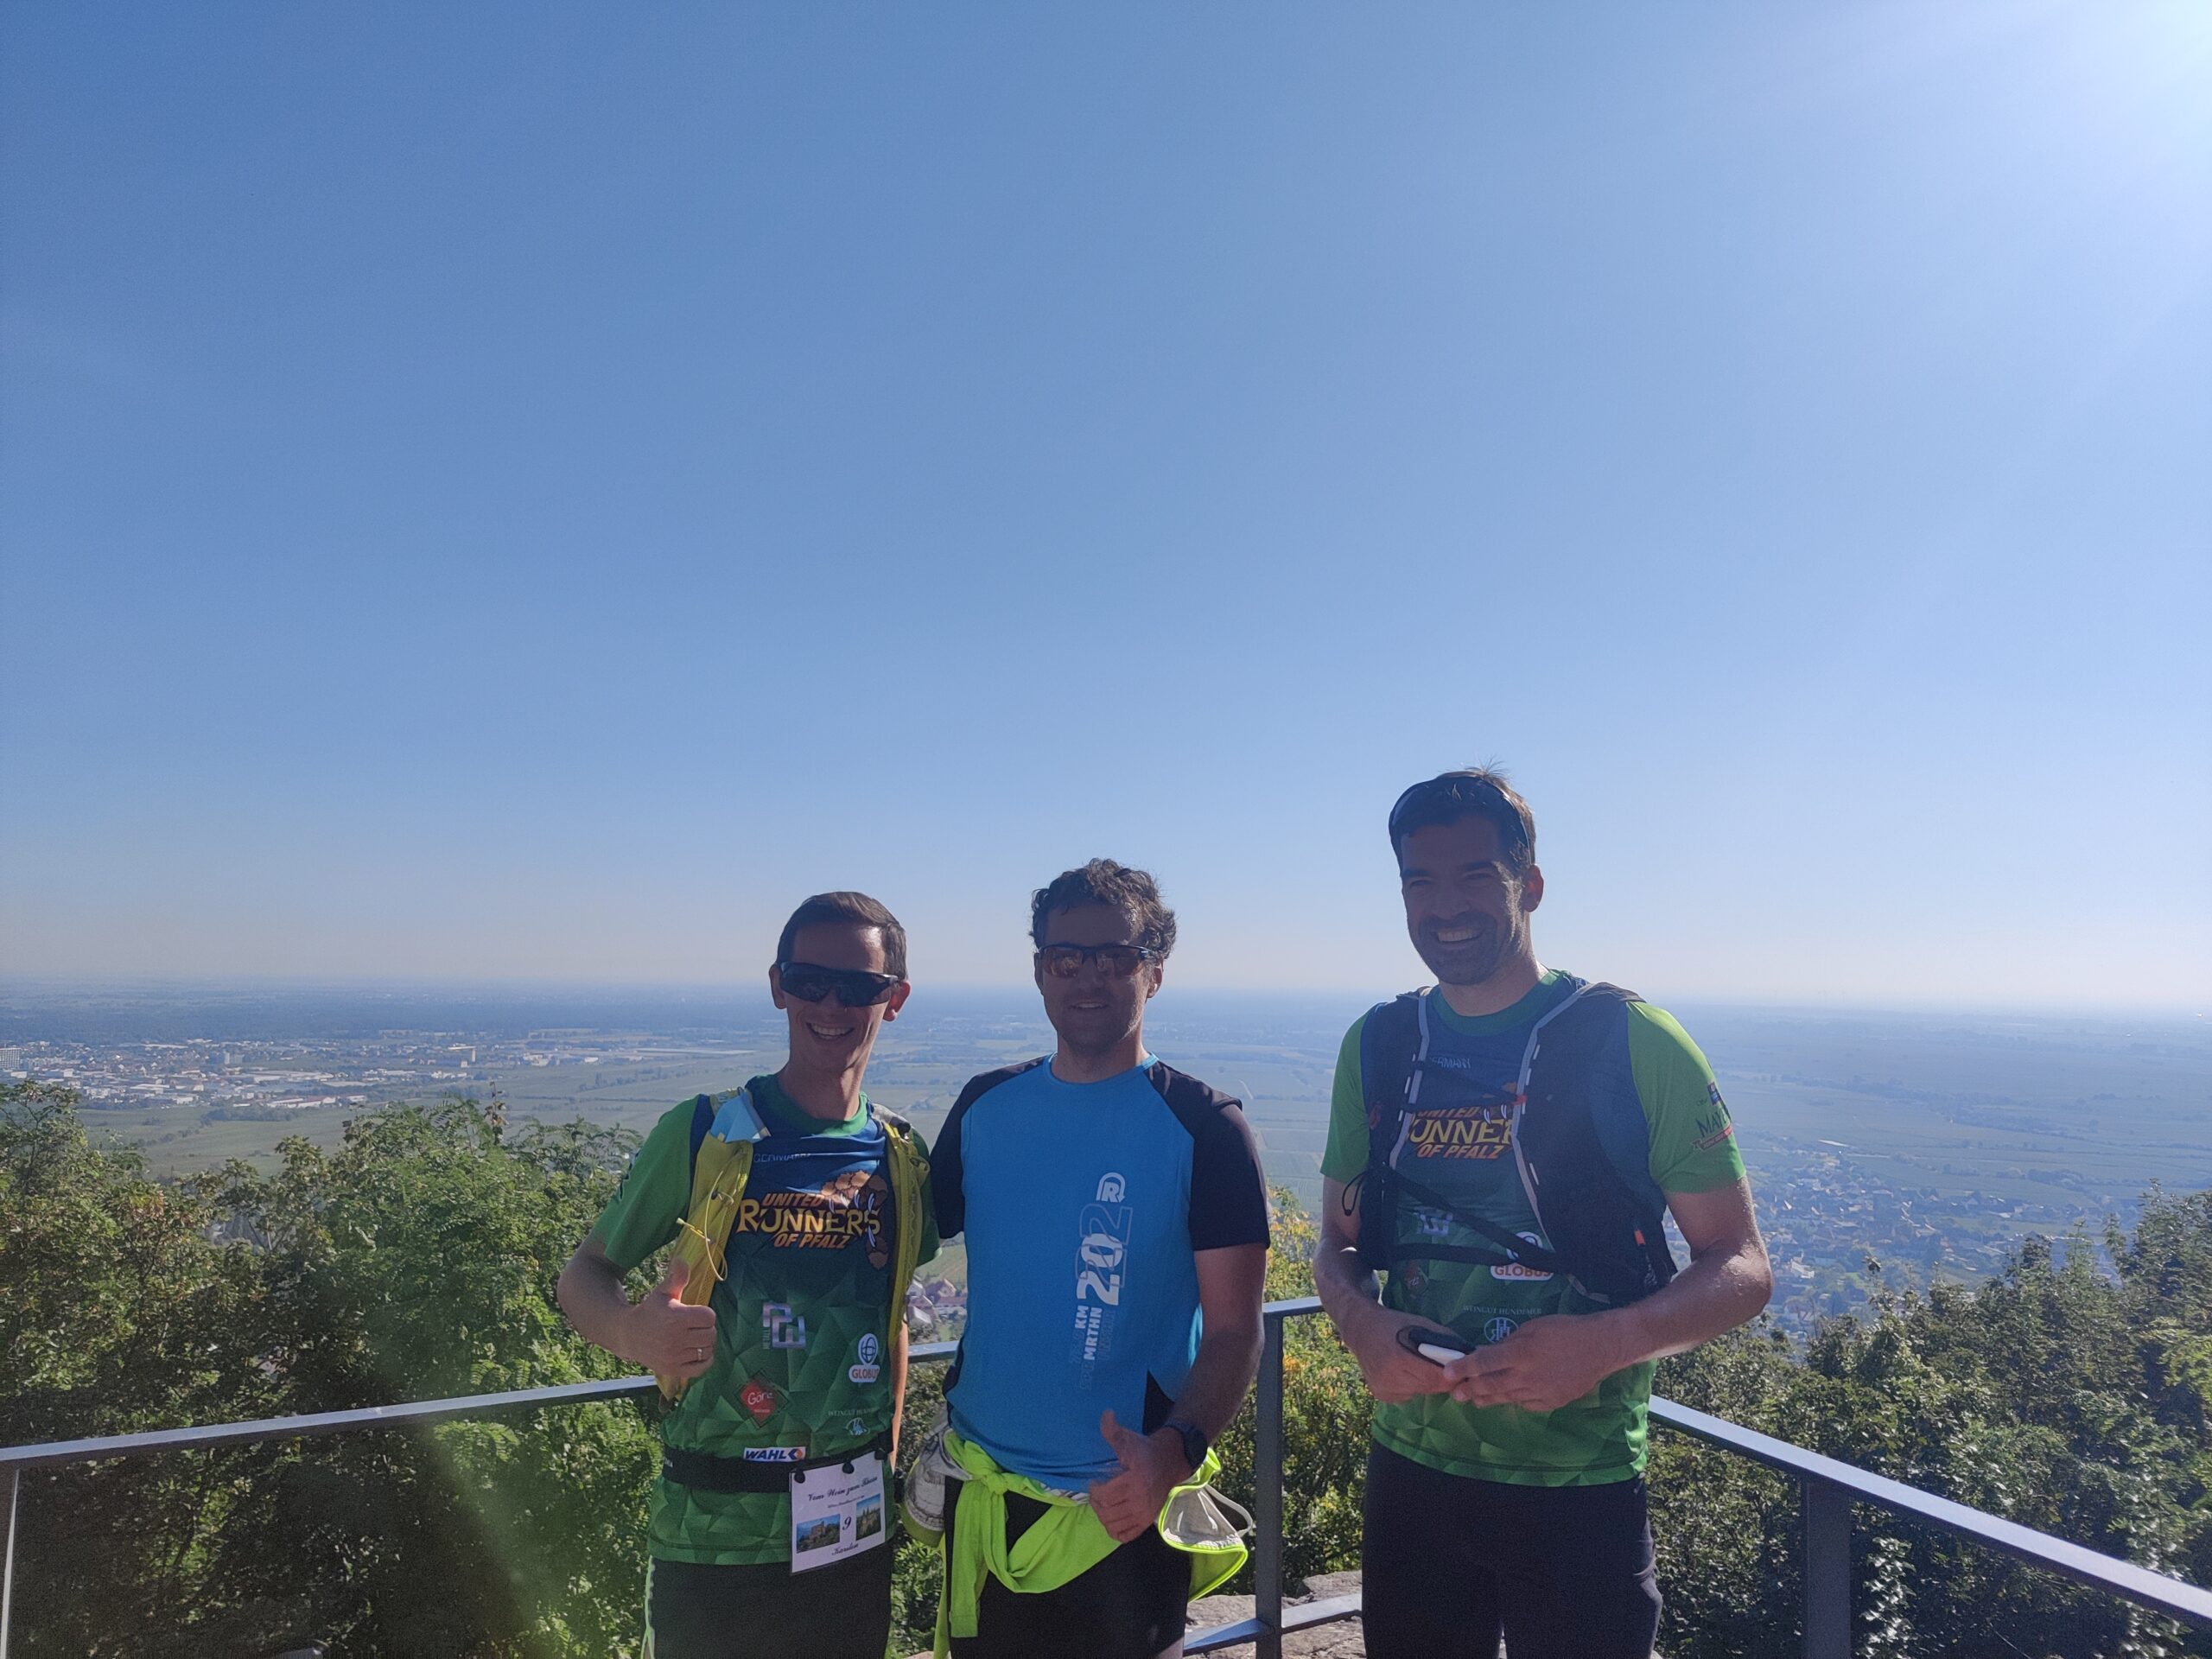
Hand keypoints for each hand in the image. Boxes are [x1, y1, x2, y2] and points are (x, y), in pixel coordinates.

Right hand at [626, 1258, 717, 1377]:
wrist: (629, 1334)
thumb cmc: (650, 1310)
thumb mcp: (663, 1292)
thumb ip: (676, 1277)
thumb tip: (682, 1259)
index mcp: (676, 1317)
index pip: (709, 1317)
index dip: (705, 1314)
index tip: (695, 1313)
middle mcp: (675, 1339)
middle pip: (711, 1334)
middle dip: (706, 1328)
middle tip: (695, 1326)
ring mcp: (674, 1356)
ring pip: (707, 1350)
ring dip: (704, 1344)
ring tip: (694, 1338)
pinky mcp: (673, 1369)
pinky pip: (701, 1368)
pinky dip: (704, 1360)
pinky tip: (697, 1352)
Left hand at [1087, 1411, 1183, 1543]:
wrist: (1170, 1461)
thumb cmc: (1145, 1450)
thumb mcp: (1128, 1438)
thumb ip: (1113, 1430)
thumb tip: (1105, 1414)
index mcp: (1135, 1481)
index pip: (1105, 1496)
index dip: (1094, 1491)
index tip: (1095, 1482)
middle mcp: (1141, 1501)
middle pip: (1107, 1513)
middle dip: (1096, 1504)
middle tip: (1097, 1494)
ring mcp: (1145, 1514)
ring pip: (1113, 1526)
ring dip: (1103, 1517)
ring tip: (1103, 1505)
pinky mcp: (1147, 1521)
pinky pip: (1125, 1536)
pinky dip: (1114, 1530)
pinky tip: (1112, 1517)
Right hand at [1341, 1302, 1464, 1404]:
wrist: (1361, 1331)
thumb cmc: (1394, 1324)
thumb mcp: (1421, 1324)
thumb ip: (1444, 1340)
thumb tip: (1469, 1354)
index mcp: (1400, 1358)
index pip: (1436, 1378)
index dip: (1451, 1376)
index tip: (1459, 1372)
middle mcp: (1390, 1378)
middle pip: (1430, 1387)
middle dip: (1440, 1379)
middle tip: (1442, 1368)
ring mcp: (1384, 1389)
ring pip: (1419, 1393)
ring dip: (1425, 1383)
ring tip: (1419, 1366)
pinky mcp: (1381, 1395)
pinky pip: (1407, 1395)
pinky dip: (1411, 1387)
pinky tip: (1403, 1373)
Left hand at [1444, 1312, 1624, 1412]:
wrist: (1600, 1347)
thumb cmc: (1565, 1330)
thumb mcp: (1534, 1327)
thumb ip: (1510, 1342)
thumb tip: (1490, 1353)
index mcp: (1522, 1353)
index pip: (1485, 1362)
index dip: (1464, 1368)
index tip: (1447, 1373)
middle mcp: (1528, 1375)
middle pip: (1492, 1385)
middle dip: (1470, 1390)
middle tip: (1456, 1393)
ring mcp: (1540, 1392)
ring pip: (1507, 1398)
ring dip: (1488, 1399)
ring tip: (1474, 1400)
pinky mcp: (1551, 1403)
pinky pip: (1526, 1404)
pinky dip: (1514, 1400)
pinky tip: (1506, 1399)